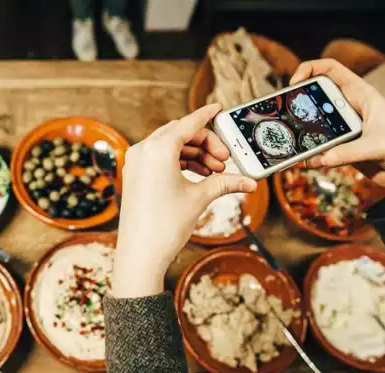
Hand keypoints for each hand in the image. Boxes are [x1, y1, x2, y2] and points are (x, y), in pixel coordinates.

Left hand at [112, 104, 256, 298]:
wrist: (140, 253)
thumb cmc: (165, 225)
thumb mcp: (200, 198)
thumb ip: (225, 183)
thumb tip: (250, 182)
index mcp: (158, 149)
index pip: (189, 123)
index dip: (207, 114)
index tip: (219, 108)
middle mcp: (143, 150)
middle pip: (180, 134)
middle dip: (205, 143)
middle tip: (224, 160)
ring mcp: (135, 162)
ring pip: (170, 146)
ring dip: (194, 154)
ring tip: (215, 172)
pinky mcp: (134, 175)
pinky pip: (159, 158)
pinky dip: (179, 162)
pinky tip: (197, 176)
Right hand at [290, 59, 384, 213]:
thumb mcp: (377, 146)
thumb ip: (347, 152)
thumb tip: (320, 158)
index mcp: (361, 94)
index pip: (332, 70)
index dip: (310, 69)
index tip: (294, 83)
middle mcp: (349, 108)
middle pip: (316, 97)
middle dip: (299, 105)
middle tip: (286, 115)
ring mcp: (343, 128)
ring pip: (314, 124)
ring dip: (303, 134)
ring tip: (295, 143)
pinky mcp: (340, 147)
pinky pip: (319, 147)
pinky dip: (312, 154)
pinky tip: (311, 161)